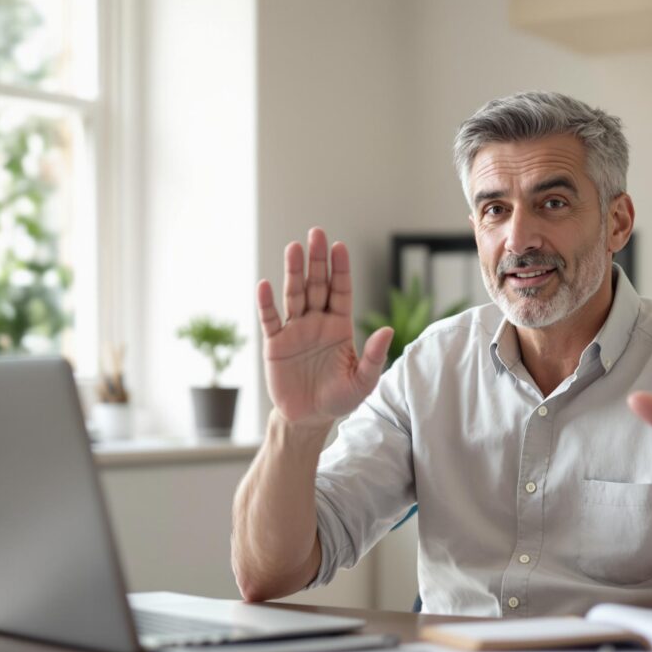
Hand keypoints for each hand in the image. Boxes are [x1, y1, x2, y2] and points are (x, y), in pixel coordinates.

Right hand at [257, 228, 393, 427]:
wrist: (309, 418)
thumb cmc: (339, 398)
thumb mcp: (363, 381)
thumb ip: (374, 356)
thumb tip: (387, 331)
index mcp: (340, 326)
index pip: (341, 291)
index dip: (341, 270)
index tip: (340, 247)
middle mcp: (317, 322)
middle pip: (317, 285)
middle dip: (317, 260)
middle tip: (316, 233)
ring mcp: (295, 330)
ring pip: (295, 294)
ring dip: (294, 272)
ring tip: (294, 248)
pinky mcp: (276, 344)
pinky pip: (270, 319)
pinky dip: (266, 303)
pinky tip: (265, 285)